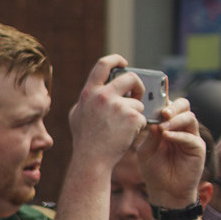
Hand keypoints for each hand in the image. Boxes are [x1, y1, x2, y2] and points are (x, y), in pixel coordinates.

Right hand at [70, 54, 149, 176]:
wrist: (92, 159)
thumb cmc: (85, 139)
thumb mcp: (78, 114)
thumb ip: (89, 98)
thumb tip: (101, 86)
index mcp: (89, 93)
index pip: (103, 65)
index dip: (116, 60)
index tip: (124, 63)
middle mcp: (103, 96)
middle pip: (130, 78)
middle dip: (138, 86)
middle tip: (138, 96)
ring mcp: (118, 106)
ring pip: (138, 101)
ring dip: (136, 112)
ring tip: (124, 127)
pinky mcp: (132, 117)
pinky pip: (142, 115)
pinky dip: (139, 125)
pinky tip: (127, 134)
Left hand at [137, 102, 208, 209]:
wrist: (164, 191)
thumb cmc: (153, 169)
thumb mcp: (145, 150)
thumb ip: (148, 135)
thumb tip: (151, 118)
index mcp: (167, 125)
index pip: (168, 105)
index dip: (162, 98)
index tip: (151, 95)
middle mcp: (180, 128)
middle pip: (183, 106)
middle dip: (173, 106)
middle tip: (162, 112)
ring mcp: (190, 137)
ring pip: (190, 118)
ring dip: (175, 120)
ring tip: (162, 126)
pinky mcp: (197, 148)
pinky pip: (191, 137)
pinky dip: (178, 135)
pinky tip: (167, 136)